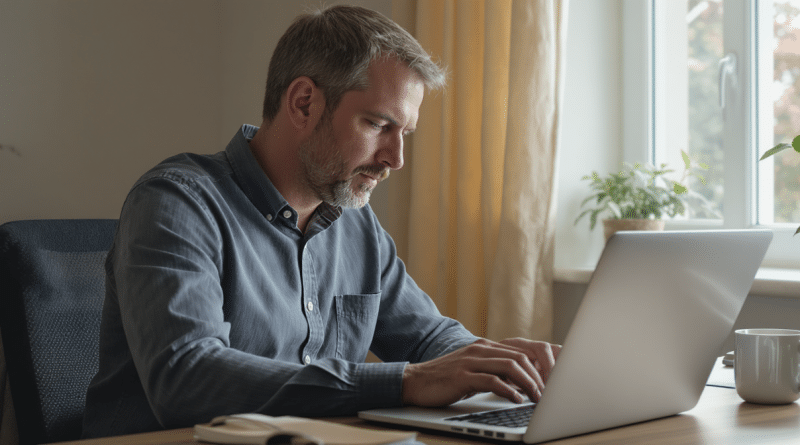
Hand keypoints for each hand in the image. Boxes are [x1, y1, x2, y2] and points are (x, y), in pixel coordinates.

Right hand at [401, 338, 560, 406]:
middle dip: (540, 375)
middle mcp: (480, 350)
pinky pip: (492, 380)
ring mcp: (471, 361)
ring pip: (510, 365)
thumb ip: (496, 372)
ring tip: (537, 398)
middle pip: (521, 356)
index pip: (522, 349)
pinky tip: (516, 400)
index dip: (541, 364)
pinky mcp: (462, 375)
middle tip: (549, 394)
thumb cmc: (447, 380)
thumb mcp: (475, 372)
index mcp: (486, 347)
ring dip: (529, 383)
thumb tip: (524, 383)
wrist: (416, 381)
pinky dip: (508, 391)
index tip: (553, 381)